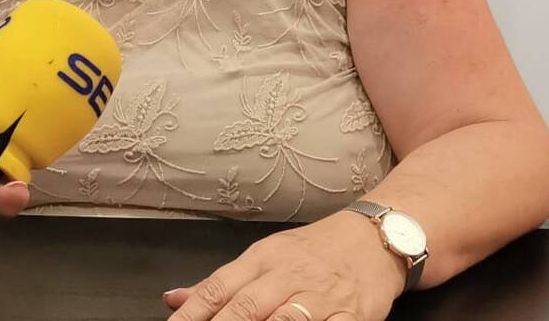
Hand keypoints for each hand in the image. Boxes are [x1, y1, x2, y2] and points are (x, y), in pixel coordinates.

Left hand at [163, 210, 404, 320]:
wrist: (375, 236)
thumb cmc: (315, 250)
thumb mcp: (267, 256)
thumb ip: (223, 283)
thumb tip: (173, 298)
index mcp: (263, 259)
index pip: (218, 288)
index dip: (192, 313)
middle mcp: (288, 275)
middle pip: (246, 308)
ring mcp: (320, 297)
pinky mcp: (352, 316)